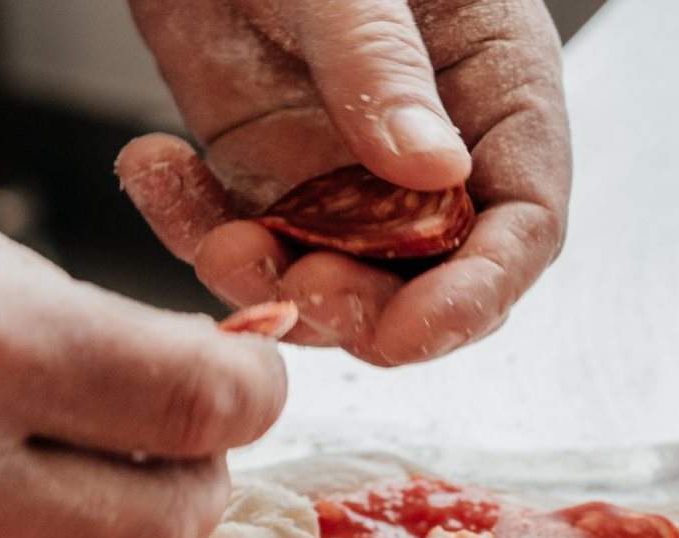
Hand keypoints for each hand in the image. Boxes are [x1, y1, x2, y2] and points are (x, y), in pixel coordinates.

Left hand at [118, 0, 571, 365]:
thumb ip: (382, 65)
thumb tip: (433, 169)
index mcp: (494, 87)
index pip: (524, 221)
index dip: (480, 291)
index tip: (416, 331)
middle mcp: (427, 144)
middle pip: (432, 278)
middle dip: (370, 311)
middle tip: (303, 295)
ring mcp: (344, 166)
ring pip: (332, 280)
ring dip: (272, 286)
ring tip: (219, 240)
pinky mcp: (261, 170)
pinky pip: (237, 238)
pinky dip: (189, 230)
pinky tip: (154, 169)